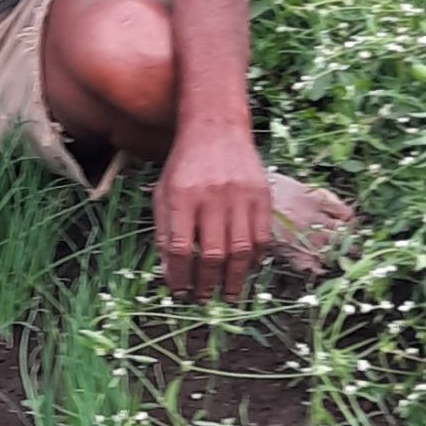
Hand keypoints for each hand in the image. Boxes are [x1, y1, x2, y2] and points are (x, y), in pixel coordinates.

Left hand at [154, 123, 271, 303]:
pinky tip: (245, 270)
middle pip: (211, 254)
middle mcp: (211, 197)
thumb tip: (171, 274)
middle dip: (206, 283)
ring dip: (234, 279)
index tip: (180, 291)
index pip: (178, 249)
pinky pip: (261, 238)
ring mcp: (240, 196)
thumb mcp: (163, 193)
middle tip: (204, 298)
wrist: (216, 128)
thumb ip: (164, 232)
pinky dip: (254, 260)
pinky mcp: (262, 196)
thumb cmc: (184, 165)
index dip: (179, 276)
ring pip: (239, 251)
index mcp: (181, 197)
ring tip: (228, 294)